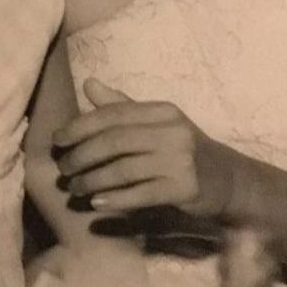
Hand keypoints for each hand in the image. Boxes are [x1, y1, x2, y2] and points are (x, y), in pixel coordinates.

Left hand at [52, 78, 235, 217]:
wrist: (229, 179)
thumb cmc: (182, 148)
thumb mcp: (156, 122)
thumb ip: (122, 105)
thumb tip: (88, 83)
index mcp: (161, 111)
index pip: (111, 115)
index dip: (79, 127)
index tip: (57, 140)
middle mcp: (172, 131)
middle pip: (113, 141)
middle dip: (81, 155)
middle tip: (62, 168)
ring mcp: (181, 160)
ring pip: (123, 169)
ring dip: (92, 180)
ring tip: (74, 188)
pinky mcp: (186, 188)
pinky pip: (141, 194)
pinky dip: (115, 199)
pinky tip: (96, 203)